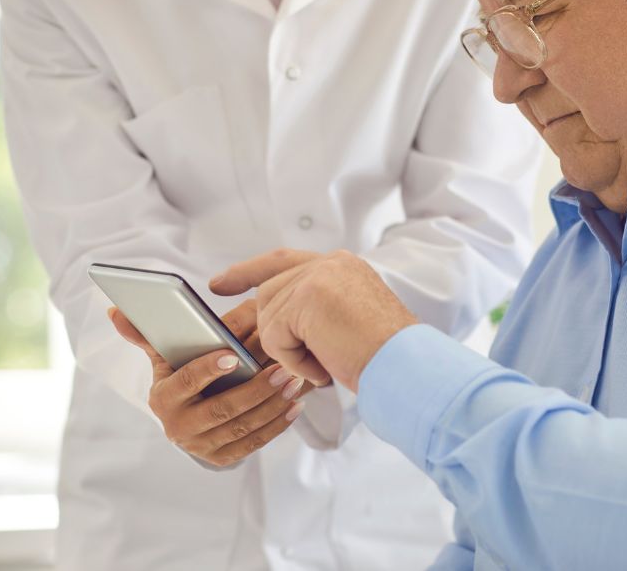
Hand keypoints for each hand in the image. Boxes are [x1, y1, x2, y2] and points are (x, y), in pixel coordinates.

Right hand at [108, 303, 307, 466]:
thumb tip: (114, 309)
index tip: (235, 355)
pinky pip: (254, 443)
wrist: (186, 420)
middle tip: (282, 369)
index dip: (210, 369)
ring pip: (243, 427)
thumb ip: (143, 333)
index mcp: (162, 400)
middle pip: (222, 409)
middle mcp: (179, 428)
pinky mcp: (223, 458)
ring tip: (293, 382)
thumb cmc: (178, 377)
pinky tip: (294, 405)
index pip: (187, 382)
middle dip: (256, 389)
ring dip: (272, 405)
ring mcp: (202, 446)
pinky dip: (277, 425)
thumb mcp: (162, 357)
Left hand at [210, 249, 417, 390]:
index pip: (281, 260)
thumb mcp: (345, 322)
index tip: (219, 284)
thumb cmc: (382, 357)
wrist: (407, 367)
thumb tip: (269, 322)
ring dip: (291, 351)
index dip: (247, 271)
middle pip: (269, 292)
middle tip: (303, 361)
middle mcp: (329, 263)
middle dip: (270, 329)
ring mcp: (318, 276)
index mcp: (341, 265)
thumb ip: (312, 310)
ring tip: (326, 363)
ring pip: (269, 317)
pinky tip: (324, 367)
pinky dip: (294, 361)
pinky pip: (275, 336)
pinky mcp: (307, 297)